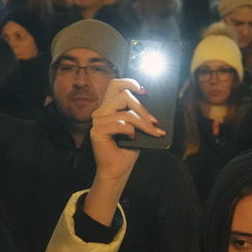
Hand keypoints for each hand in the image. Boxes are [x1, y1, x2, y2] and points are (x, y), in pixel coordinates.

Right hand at [83, 80, 164, 224]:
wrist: (118, 169)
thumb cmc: (128, 148)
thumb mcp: (137, 126)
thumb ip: (139, 112)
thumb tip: (153, 102)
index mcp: (109, 107)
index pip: (115, 84)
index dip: (130, 82)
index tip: (145, 90)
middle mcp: (101, 111)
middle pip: (124, 95)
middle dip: (143, 108)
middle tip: (155, 122)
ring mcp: (97, 121)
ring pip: (126, 112)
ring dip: (143, 123)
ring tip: (153, 132)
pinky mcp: (97, 132)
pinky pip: (120, 124)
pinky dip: (131, 131)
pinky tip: (134, 138)